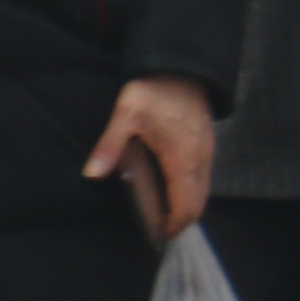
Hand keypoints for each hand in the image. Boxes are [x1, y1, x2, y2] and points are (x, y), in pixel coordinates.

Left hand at [86, 73, 218, 239]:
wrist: (183, 64)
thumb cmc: (155, 88)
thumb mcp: (127, 113)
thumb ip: (110, 145)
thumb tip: (92, 174)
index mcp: (182, 157)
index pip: (186, 205)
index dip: (173, 225)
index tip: (156, 236)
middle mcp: (200, 159)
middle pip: (198, 204)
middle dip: (180, 221)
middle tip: (156, 229)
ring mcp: (207, 151)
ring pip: (203, 191)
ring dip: (186, 206)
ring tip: (161, 213)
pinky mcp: (206, 144)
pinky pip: (203, 177)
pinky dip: (191, 190)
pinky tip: (170, 188)